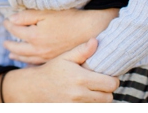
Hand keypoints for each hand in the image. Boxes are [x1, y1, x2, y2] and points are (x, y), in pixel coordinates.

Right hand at [0, 38, 118, 101]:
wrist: (34, 88)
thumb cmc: (52, 70)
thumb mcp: (65, 57)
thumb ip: (82, 51)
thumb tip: (95, 41)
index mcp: (81, 78)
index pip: (111, 84)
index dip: (113, 80)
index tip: (108, 76)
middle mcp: (80, 94)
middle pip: (109, 98)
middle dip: (108, 91)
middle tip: (102, 84)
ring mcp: (75, 106)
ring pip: (101, 106)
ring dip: (100, 99)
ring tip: (95, 91)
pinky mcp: (71, 111)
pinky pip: (90, 111)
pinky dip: (91, 105)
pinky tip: (87, 98)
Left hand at [4, 8, 118, 64]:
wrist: (90, 30)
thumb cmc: (70, 18)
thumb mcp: (46, 12)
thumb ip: (26, 16)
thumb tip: (11, 20)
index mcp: (34, 36)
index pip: (15, 30)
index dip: (9, 24)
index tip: (5, 21)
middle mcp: (39, 49)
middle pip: (18, 48)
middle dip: (10, 44)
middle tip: (4, 42)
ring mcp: (47, 57)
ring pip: (27, 58)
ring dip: (17, 55)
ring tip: (11, 54)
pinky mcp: (56, 60)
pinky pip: (38, 64)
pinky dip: (30, 63)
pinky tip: (28, 62)